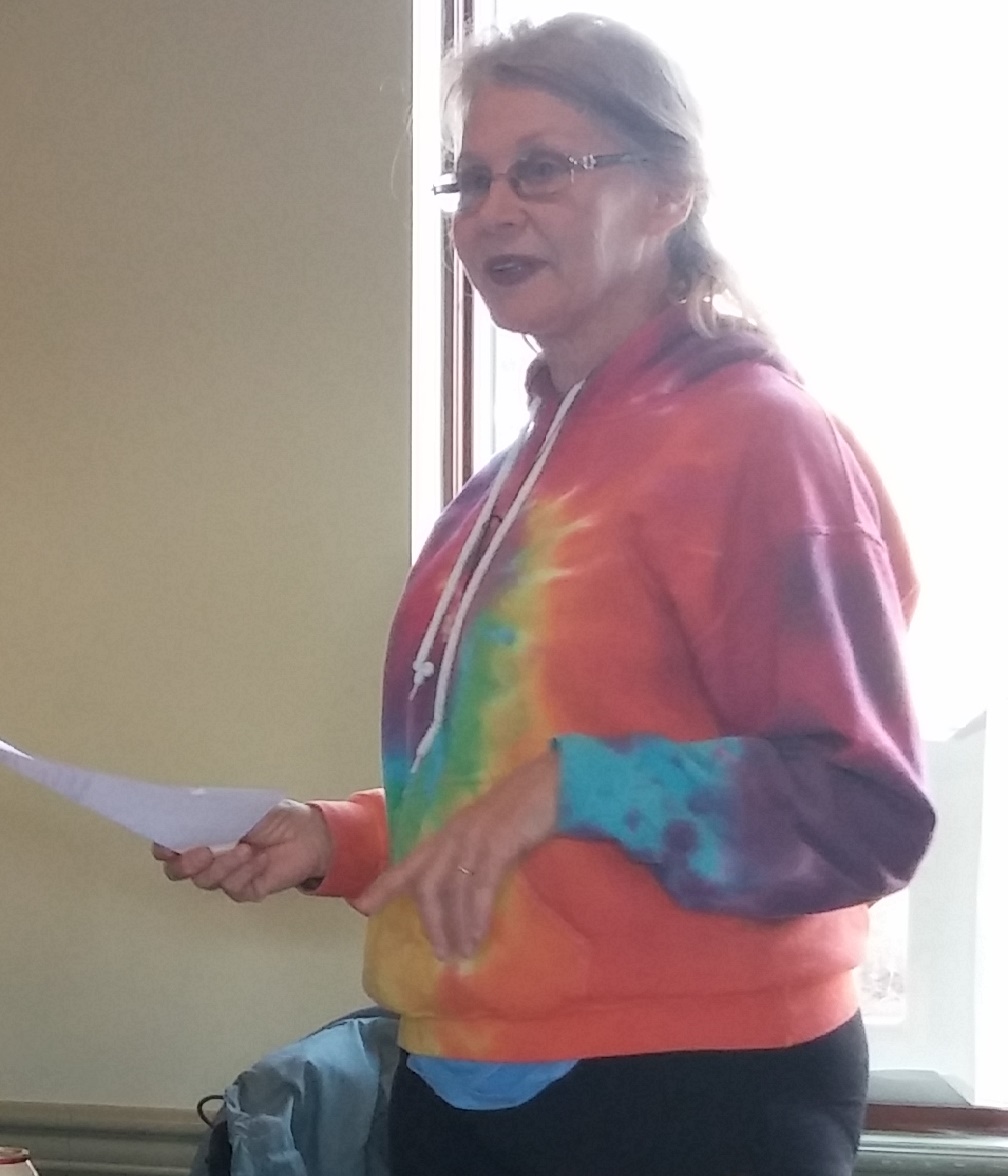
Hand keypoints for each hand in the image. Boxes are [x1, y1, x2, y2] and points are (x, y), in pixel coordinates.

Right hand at [151, 799, 332, 902]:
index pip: (169, 847)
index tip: (168, 846)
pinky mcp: (245, 890)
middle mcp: (209, 858)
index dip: (164, 848)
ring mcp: (225, 876)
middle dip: (187, 863)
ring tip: (246, 848)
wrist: (309, 835)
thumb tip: (189, 815)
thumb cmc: (275, 817)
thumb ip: (215, 814)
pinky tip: (261, 860)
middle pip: (178, 872)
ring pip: (206, 881)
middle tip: (205, 852)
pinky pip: (234, 888)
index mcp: (203, 835)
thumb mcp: (243, 808)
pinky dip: (247, 872)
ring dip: (224, 864)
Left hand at [355, 751, 558, 959]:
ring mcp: (474, 838)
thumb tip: (463, 891)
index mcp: (449, 833)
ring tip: (460, 953)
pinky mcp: (497, 844)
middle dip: (430, 922)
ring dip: (454, 926)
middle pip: (427, 884)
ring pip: (451, 889)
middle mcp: (454, 835)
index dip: (385, 885)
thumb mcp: (487, 832)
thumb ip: (471, 855)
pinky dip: (475, 915)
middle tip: (440, 953)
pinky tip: (477, 935)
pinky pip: (479, 887)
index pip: (410, 862)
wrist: (552, 783)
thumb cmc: (523, 810)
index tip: (361, 906)